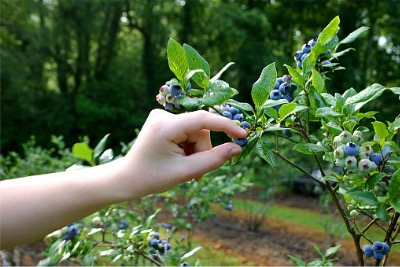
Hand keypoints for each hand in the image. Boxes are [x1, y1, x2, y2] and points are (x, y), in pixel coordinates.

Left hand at [117, 109, 247, 197]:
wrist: (127, 178)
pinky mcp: (163, 121)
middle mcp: (163, 115)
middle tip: (196, 172)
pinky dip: (189, 146)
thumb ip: (213, 160)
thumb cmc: (152, 178)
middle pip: (200, 129)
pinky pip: (188, 131)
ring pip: (195, 132)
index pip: (203, 119)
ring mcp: (162, 116)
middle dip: (202, 150)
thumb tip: (237, 148)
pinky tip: (179, 158)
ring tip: (185, 168)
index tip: (243, 135)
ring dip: (196, 150)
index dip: (225, 126)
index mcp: (165, 126)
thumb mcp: (185, 172)